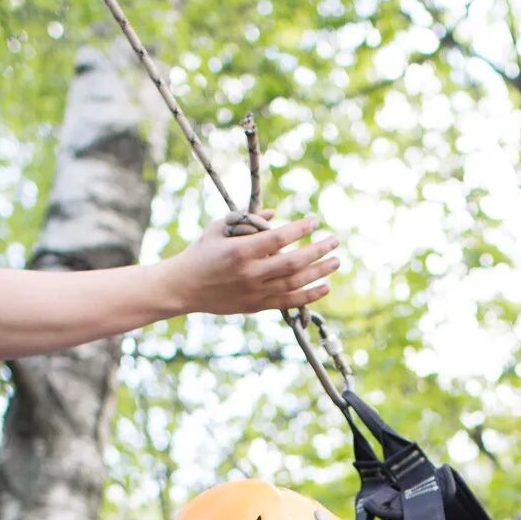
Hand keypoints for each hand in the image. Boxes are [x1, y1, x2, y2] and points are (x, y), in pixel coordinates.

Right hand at [165, 215, 339, 316]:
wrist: (184, 287)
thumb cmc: (201, 253)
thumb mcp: (219, 228)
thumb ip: (247, 220)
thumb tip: (275, 213)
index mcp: (240, 250)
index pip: (279, 238)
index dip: (300, 229)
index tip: (314, 221)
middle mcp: (250, 273)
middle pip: (294, 262)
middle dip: (318, 250)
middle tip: (335, 241)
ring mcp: (255, 292)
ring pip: (295, 283)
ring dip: (320, 272)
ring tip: (336, 261)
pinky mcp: (257, 306)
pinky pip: (289, 302)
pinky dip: (309, 296)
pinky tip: (326, 287)